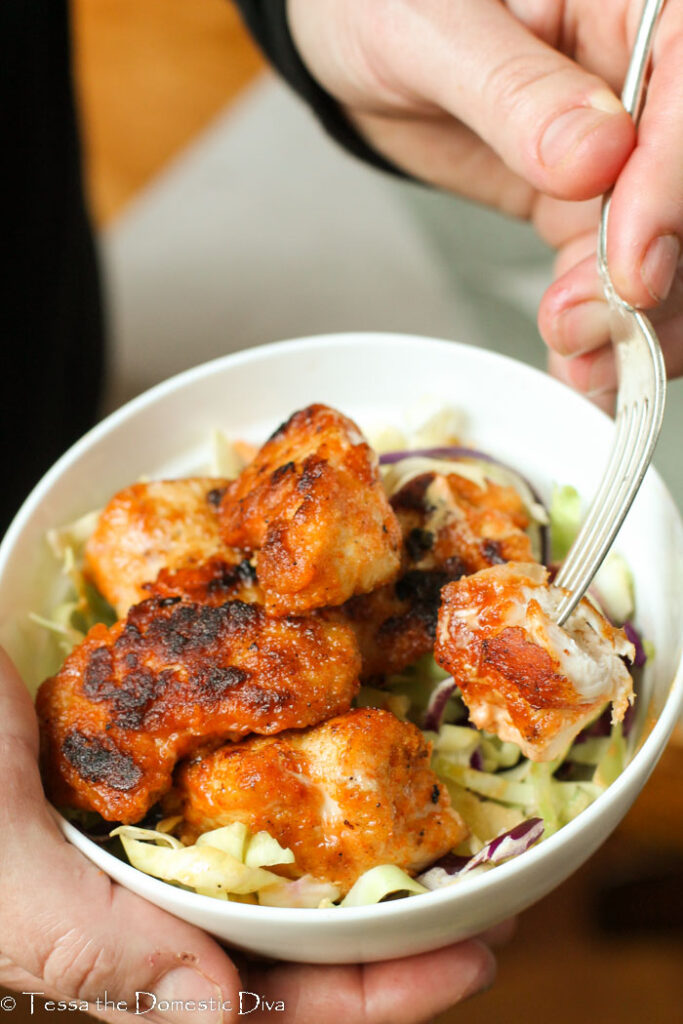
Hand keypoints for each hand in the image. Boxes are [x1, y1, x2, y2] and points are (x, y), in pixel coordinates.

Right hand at [0, 648, 503, 1022]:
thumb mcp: (2, 879)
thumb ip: (98, 950)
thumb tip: (218, 1016)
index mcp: (127, 954)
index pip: (274, 1005)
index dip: (378, 999)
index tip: (474, 962)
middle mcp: (161, 901)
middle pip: (305, 944)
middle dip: (400, 938)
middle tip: (494, 900)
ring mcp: (167, 834)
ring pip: (291, 870)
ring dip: (370, 863)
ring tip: (454, 839)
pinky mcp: (165, 769)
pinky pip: (257, 787)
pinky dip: (314, 783)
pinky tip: (358, 754)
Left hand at [287, 0, 682, 404]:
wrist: (348, 43)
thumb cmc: (380, 0)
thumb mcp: (432, 28)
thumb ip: (514, 91)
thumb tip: (593, 158)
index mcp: (628, 3)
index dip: (676, 186)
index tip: (635, 263)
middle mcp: (639, 79)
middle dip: (656, 276)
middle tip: (592, 330)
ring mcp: (619, 149)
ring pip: (666, 247)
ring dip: (634, 321)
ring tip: (580, 363)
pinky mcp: (586, 203)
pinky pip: (613, 274)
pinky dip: (603, 328)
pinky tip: (580, 363)